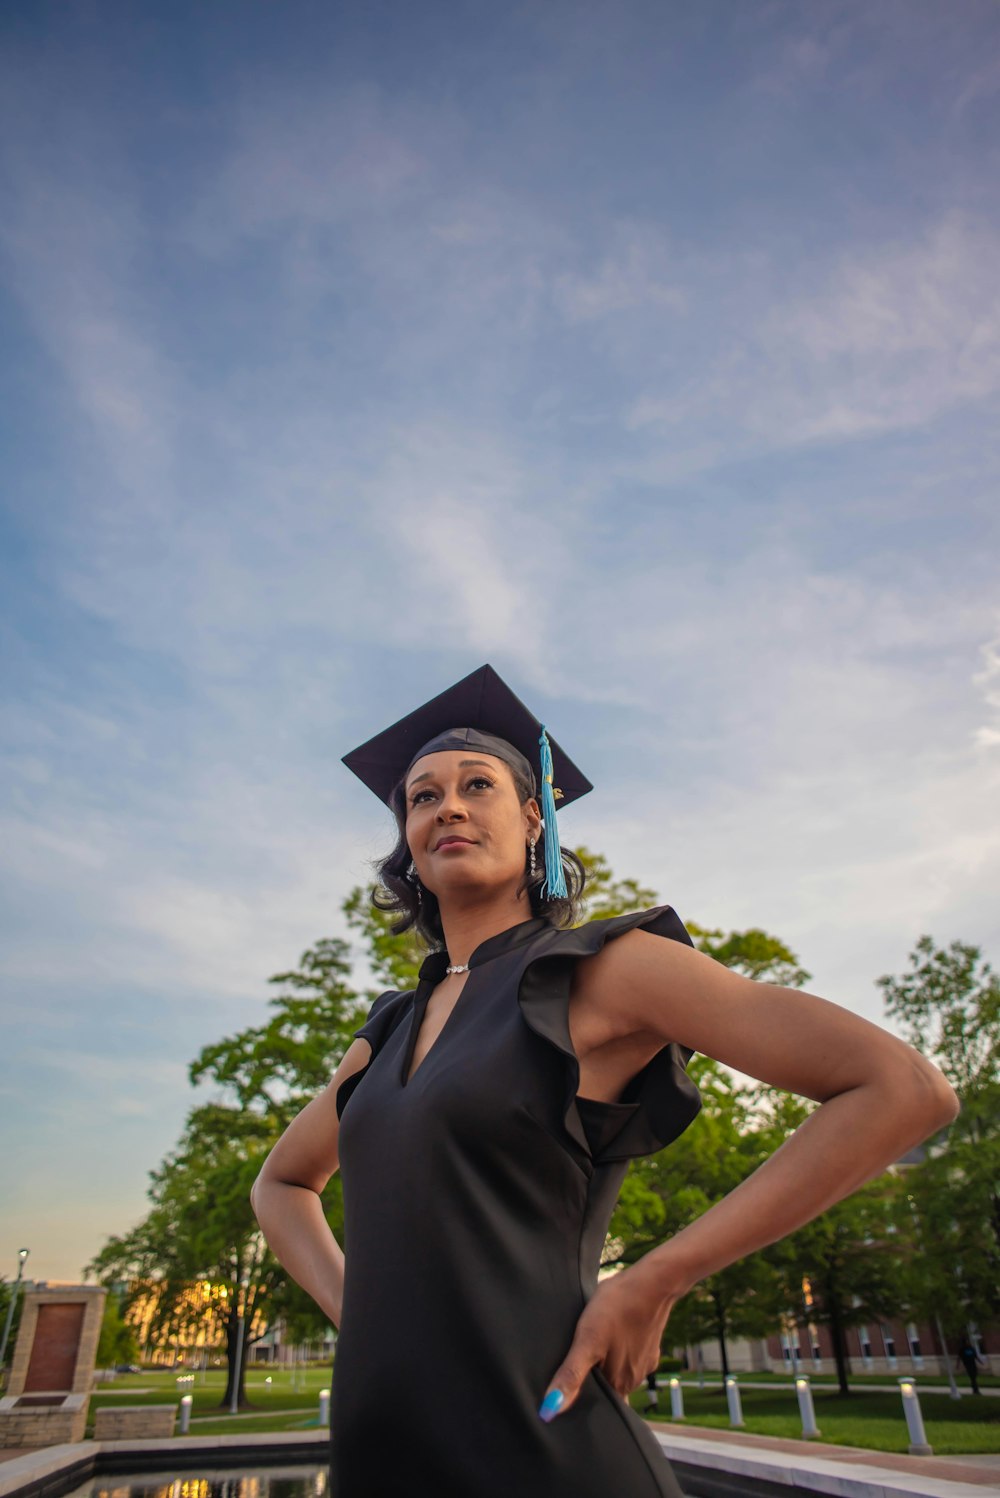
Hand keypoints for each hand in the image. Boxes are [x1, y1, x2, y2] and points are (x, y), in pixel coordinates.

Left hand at [538, 1265, 676, 1421]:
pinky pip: (629, 1355)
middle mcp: (634, 1380)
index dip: (581, 1399)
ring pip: (617, 1371)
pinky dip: (618, 1349)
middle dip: (591, 1379)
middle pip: (606, 1388)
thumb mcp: (587, 1339)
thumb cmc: (616, 1307)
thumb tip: (550, 1411)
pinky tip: (610, 1334)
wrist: (651, 1281)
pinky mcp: (649, 1346)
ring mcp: (644, 1362)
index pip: (597, 1405)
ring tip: (590, 1345)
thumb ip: (571, 1375)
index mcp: (620, 1385)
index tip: (568, 1387)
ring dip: (605, 1363)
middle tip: (576, 1360)